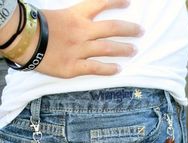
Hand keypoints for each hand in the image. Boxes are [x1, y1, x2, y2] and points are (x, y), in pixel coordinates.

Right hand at [17, 0, 143, 77]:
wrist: (23, 41)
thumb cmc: (37, 27)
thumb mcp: (57, 15)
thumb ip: (73, 19)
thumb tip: (85, 21)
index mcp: (76, 16)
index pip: (101, 4)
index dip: (116, 2)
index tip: (128, 2)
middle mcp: (82, 32)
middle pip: (111, 28)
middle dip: (128, 29)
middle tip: (140, 31)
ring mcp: (79, 50)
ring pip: (107, 48)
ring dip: (123, 49)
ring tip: (134, 50)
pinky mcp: (73, 66)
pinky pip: (95, 67)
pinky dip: (108, 69)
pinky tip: (118, 69)